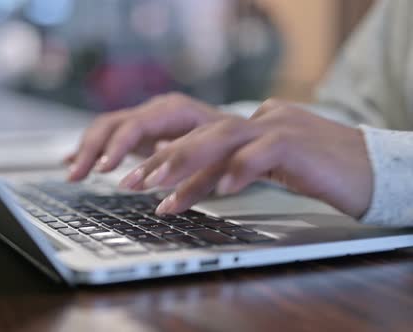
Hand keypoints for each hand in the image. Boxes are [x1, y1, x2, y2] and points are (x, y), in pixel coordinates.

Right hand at [65, 92, 241, 180]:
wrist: (238, 133)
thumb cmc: (232, 144)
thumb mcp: (220, 157)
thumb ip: (192, 165)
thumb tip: (161, 171)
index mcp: (174, 110)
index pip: (136, 124)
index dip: (117, 147)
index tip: (103, 169)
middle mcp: (156, 111)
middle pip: (113, 123)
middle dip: (91, 149)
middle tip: (77, 176)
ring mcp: (146, 120)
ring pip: (106, 129)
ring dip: (86, 151)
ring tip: (72, 174)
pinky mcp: (140, 134)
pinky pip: (108, 137)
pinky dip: (91, 151)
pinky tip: (73, 163)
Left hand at [119, 99, 373, 218]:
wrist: (369, 170)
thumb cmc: (314, 173)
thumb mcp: (261, 172)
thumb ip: (223, 173)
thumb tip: (183, 192)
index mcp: (247, 125)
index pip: (197, 139)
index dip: (162, 159)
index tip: (135, 181)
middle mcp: (257, 119)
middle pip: (200, 133)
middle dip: (162, 158)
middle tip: (131, 182)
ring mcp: (278, 127)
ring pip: (223, 136)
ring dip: (187, 161)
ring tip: (159, 185)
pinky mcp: (298, 142)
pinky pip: (263, 153)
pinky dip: (241, 170)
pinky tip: (225, 190)